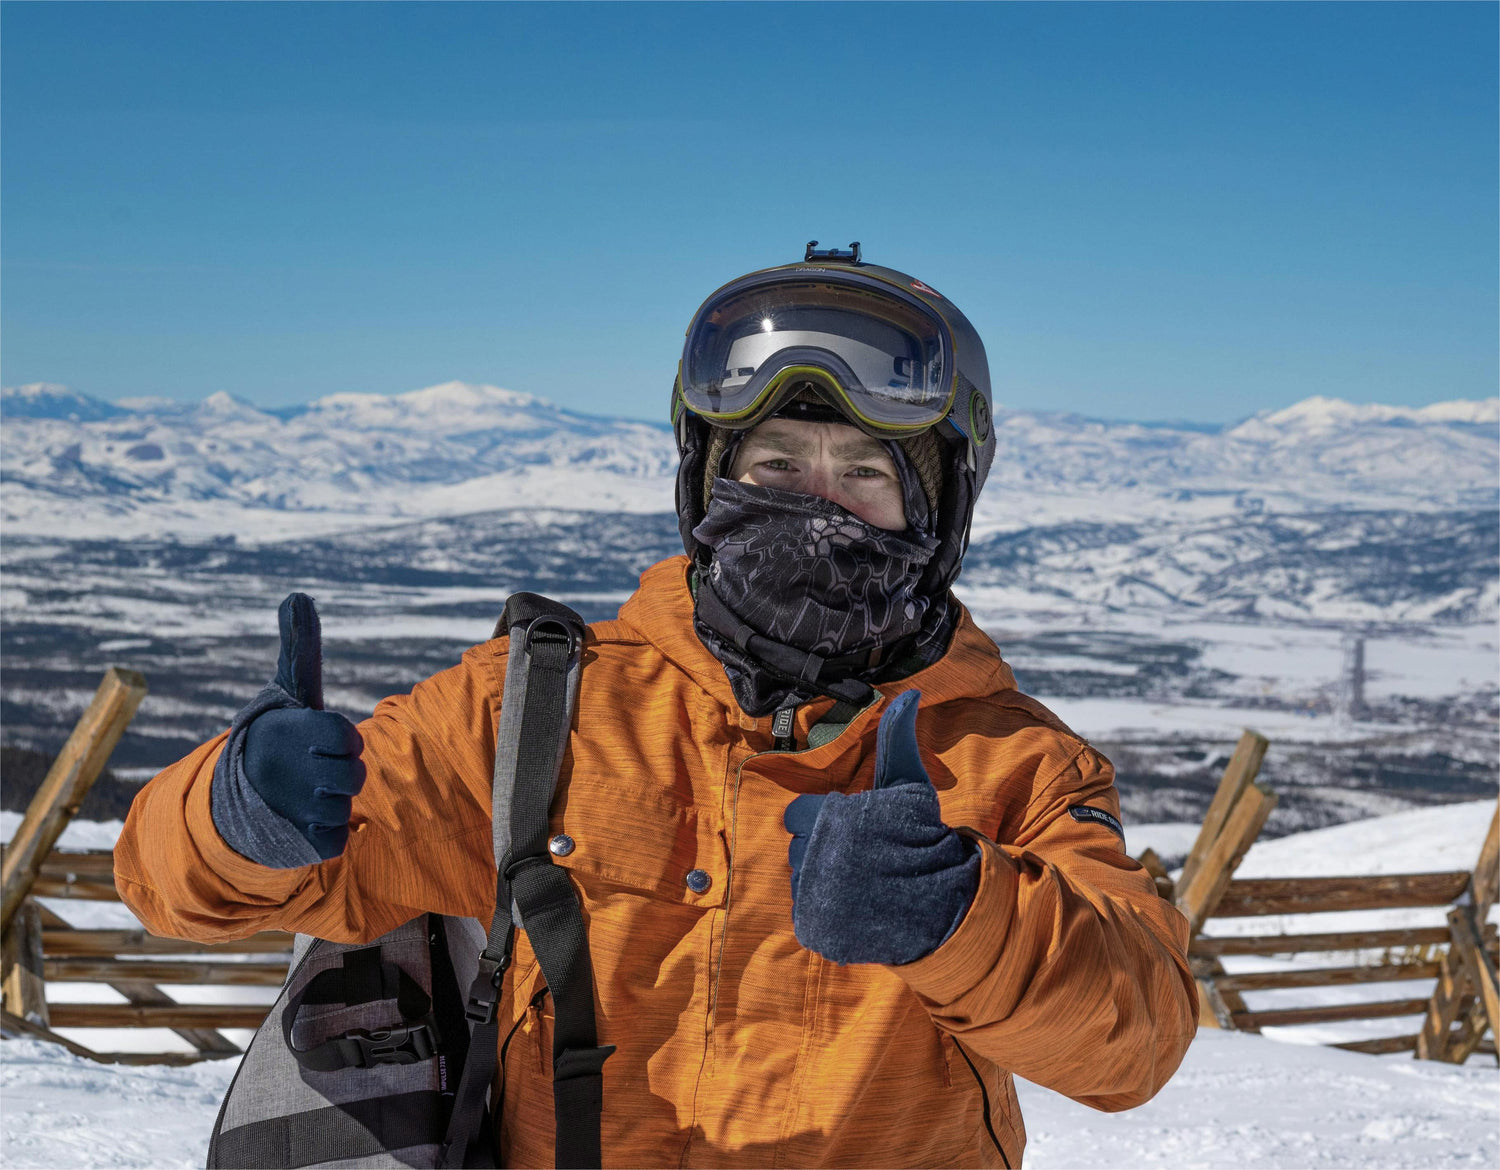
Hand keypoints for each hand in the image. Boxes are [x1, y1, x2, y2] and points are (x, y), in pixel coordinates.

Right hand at [240, 593, 365, 860]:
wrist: (233, 797)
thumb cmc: (280, 737)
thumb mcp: (290, 691)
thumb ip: (300, 646)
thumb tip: (296, 594)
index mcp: (292, 731)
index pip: (345, 735)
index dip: (342, 741)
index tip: (321, 741)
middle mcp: (290, 770)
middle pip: (355, 775)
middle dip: (342, 775)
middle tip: (314, 771)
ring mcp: (292, 809)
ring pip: (346, 807)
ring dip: (332, 804)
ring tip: (302, 798)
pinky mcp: (296, 844)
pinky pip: (336, 842)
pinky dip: (326, 836)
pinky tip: (302, 824)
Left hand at [784, 690, 978, 965]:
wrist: (942, 903)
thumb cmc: (922, 836)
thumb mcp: (910, 785)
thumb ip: (897, 739)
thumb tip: (910, 694)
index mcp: (832, 818)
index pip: (797, 814)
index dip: (823, 819)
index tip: (851, 827)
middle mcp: (817, 857)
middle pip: (795, 847)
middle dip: (819, 849)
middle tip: (857, 856)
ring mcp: (815, 898)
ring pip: (799, 880)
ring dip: (820, 880)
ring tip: (859, 882)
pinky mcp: (816, 930)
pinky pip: (806, 914)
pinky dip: (825, 913)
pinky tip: (855, 908)